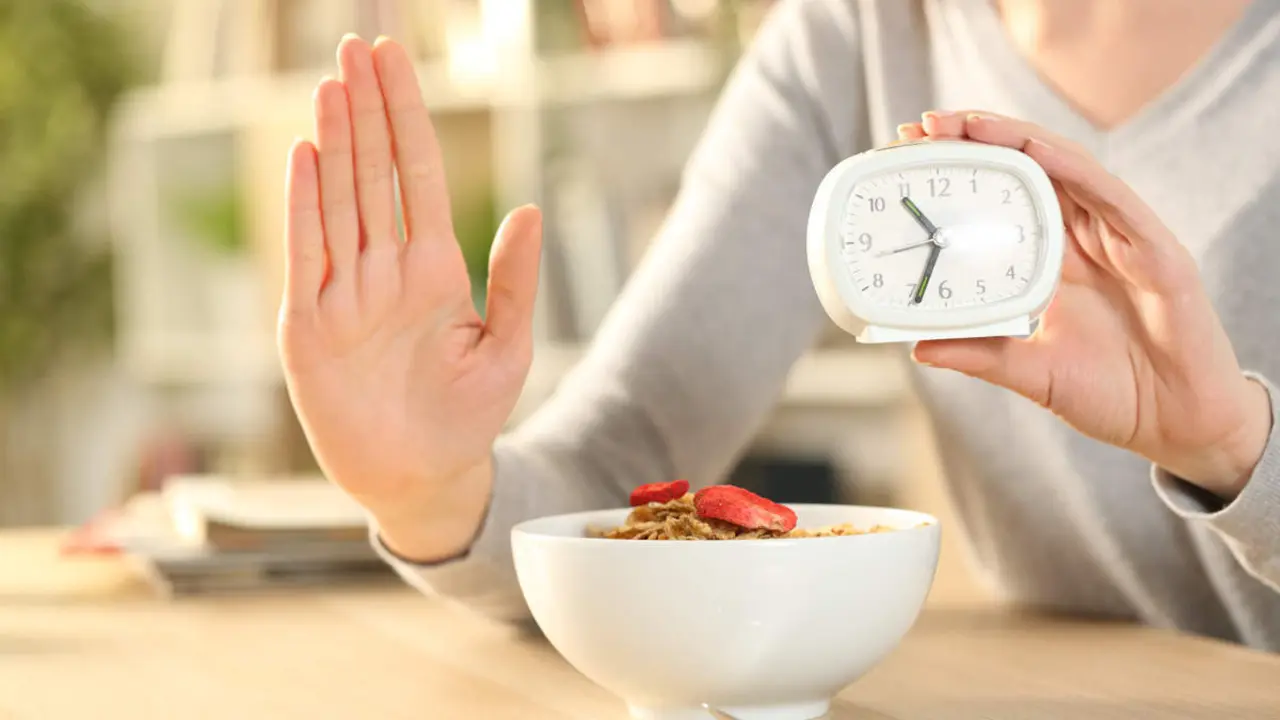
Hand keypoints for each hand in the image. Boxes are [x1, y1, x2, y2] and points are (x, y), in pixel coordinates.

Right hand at [278, 35, 542, 559]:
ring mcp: (344, 294)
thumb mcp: (506, 347)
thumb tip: (528, 209)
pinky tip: (306, 156)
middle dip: (367, 110)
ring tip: (332, 84)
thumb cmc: (467, 417)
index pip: (419, 174)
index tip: (396, 61)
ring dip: (336, 141)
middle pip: (374, 173)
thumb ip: (513, 281)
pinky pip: (307, 254)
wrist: (424, 478)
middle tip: (356, 47)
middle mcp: (385, 271)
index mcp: (434, 268)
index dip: (408, 116)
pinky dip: (306, 206)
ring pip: (339, 201)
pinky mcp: (309, 327)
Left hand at [900, 111, 1270, 499]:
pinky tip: (1037, 149)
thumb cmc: (1112, 392)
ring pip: (1066, 167)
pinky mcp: (1156, 249)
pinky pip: (1112, 197)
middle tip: (923, 125)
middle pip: (1028, 168)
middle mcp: (1085, 238)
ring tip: (967, 124)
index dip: (963, 170)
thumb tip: (918, 346)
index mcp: (1055, 259)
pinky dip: (1072, 168)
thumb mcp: (1029, 372)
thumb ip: (979, 354)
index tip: (910, 151)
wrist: (1177, 424)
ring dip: (1016, 139)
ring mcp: (1121, 237)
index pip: (1004, 196)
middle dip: (978, 139)